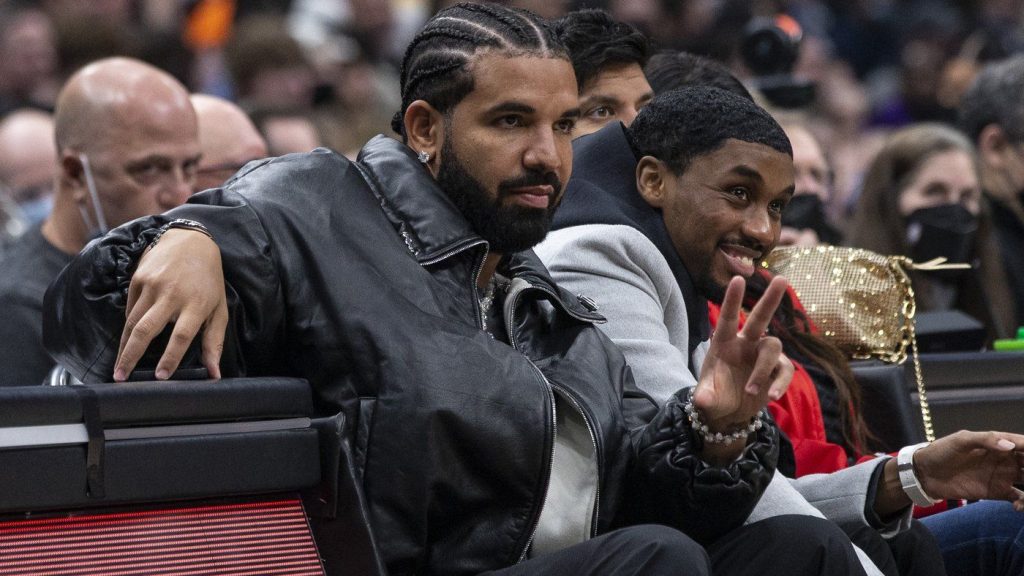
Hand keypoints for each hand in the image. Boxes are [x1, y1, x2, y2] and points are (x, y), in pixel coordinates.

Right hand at [113, 228, 227, 380]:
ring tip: (119, 367)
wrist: (190, 242)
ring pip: (133, 321)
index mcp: (197, 304)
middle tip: (121, 378)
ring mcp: (153, 284)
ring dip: (124, 346)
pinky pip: (130, 308)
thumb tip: (214, 374)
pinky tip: (126, 340)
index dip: (170, 357)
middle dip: (131, 356)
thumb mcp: (218, 309)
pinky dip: (128, 326)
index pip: (182, 336)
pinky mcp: (138, 278)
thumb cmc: (208, 281)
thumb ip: (214, 342)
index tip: (160, 377)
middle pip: (147, 329)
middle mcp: (173, 294)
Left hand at [693, 275, 792, 462]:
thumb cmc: (714, 397)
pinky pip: (785, 370)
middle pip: (760, 317)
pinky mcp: (777, 370)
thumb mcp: (706, 399)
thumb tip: (702, 400)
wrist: (729, 413)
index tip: (738, 279)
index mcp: (724, 343)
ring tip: (750, 391)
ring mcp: (762, 355)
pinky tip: (772, 397)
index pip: (728, 318)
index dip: (733, 300)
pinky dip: (780, 383)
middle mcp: (745, 344)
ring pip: (772, 348)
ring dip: (763, 369)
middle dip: (770, 299)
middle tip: (782, 278)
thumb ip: (704, 398)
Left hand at [915, 431, 1023, 510]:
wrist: (925, 473)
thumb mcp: (961, 441)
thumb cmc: (941, 451)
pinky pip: (1019, 498)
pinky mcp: (997, 492)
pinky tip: (1017, 507)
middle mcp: (1006, 459)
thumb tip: (1010, 446)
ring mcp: (1003, 476)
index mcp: (999, 443)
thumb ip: (985, 440)